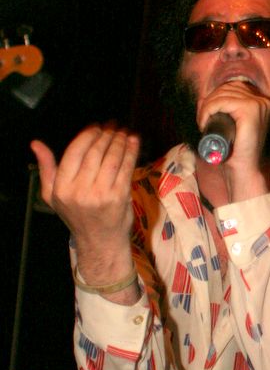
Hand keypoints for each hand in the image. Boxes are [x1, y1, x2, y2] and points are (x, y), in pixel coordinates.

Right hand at [30, 125, 139, 286]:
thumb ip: (46, 169)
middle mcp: (79, 191)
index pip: (74, 152)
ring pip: (112, 159)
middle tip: (113, 127)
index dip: (87, 135)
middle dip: (106, 135)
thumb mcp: (53, 195)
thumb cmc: (77, 216)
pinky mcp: (119, 197)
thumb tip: (36, 144)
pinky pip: (126, 169)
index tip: (96, 127)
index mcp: (61, 188)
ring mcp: (100, 194)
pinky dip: (131, 153)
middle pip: (95, 153)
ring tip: (124, 133)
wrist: (100, 242)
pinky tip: (133, 142)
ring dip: (120, 141)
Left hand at [197, 81, 269, 200]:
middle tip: (201, 119)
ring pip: (223, 94)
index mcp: (263, 103)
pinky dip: (209, 109)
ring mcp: (259, 105)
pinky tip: (204, 121)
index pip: (234, 87)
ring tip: (202, 122)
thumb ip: (222, 112)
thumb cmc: (236, 151)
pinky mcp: (251, 110)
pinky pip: (223, 102)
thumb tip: (202, 99)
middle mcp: (264, 101)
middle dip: (209, 100)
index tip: (205, 114)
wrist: (244, 169)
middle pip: (228, 88)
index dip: (216, 96)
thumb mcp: (230, 126)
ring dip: (207, 106)